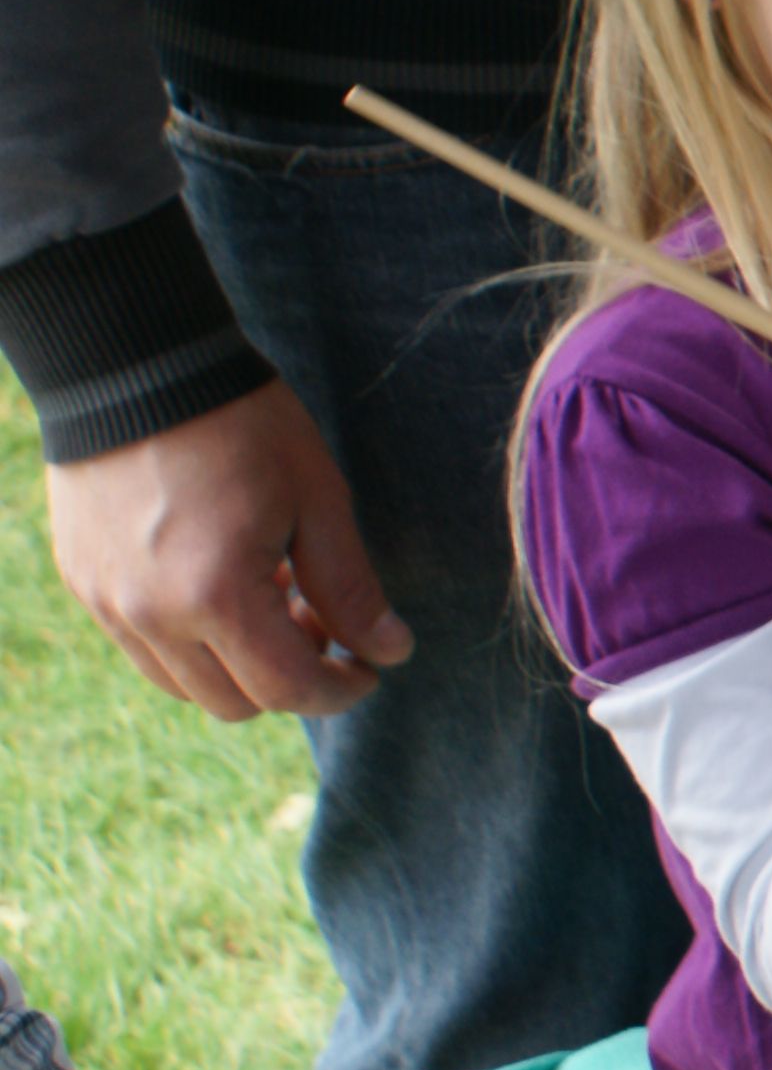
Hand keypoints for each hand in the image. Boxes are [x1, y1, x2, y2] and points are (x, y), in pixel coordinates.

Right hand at [43, 380, 407, 720]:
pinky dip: (193, 640)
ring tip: (275, 595)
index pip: (288, 689)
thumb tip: (389, 651)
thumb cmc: (243, 425)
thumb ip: (351, 588)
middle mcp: (150, 615)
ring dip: (240, 663)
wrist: (137, 367)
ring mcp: (108, 604)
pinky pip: (145, 648)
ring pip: (186, 684)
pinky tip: (223, 580)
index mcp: (216, 597)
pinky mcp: (85, 583)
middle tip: (324, 621)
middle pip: (235, 702)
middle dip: (292, 678)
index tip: (371, 667)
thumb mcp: (318, 500)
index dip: (341, 690)